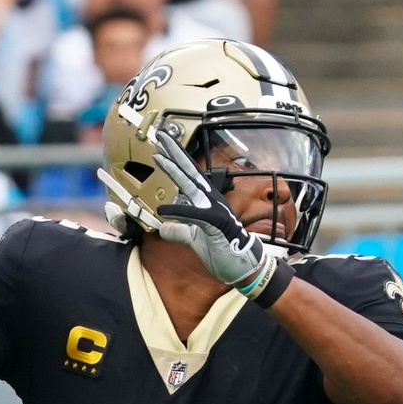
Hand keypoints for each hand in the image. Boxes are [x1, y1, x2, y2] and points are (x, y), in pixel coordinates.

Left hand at [150, 140, 276, 293]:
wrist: (244, 268)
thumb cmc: (223, 252)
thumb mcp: (194, 241)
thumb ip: (179, 232)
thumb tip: (162, 228)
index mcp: (206, 202)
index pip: (188, 177)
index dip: (174, 161)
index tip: (161, 147)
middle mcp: (211, 201)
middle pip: (189, 172)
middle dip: (174, 153)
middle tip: (159, 135)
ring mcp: (214, 210)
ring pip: (191, 186)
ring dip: (175, 171)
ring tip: (158, 157)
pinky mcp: (216, 224)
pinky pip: (195, 215)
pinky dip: (180, 211)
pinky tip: (164, 209)